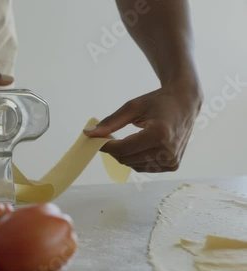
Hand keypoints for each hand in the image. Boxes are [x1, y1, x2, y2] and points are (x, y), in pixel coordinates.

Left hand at [84, 79, 202, 171]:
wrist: (184, 103)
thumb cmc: (158, 102)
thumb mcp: (132, 107)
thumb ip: (110, 122)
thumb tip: (88, 134)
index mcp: (160, 135)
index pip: (123, 149)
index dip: (106, 146)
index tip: (96, 140)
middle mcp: (168, 151)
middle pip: (126, 159)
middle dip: (113, 150)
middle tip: (108, 138)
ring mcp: (172, 161)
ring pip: (133, 165)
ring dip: (124, 155)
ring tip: (126, 139)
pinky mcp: (173, 165)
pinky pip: (144, 167)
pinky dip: (135, 159)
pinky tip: (138, 145)